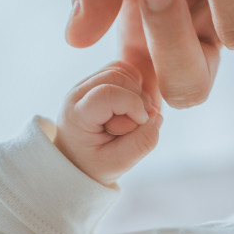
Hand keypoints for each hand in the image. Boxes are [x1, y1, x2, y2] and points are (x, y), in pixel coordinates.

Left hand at [55, 62, 162, 185]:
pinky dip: (134, 85)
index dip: (133, 104)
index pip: (107, 93)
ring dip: (136, 90)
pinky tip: (133, 105)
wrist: (78, 160)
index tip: (141, 123)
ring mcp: (86, 84)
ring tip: (135, 115)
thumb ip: (142, 143)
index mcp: (77, 115)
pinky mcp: (97, 81)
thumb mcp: (119, 164)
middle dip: (137, 96)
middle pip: (116, 76)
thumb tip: (156, 116)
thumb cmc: (95, 163)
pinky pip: (122, 70)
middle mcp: (77, 94)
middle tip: (140, 120)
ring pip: (121, 69)